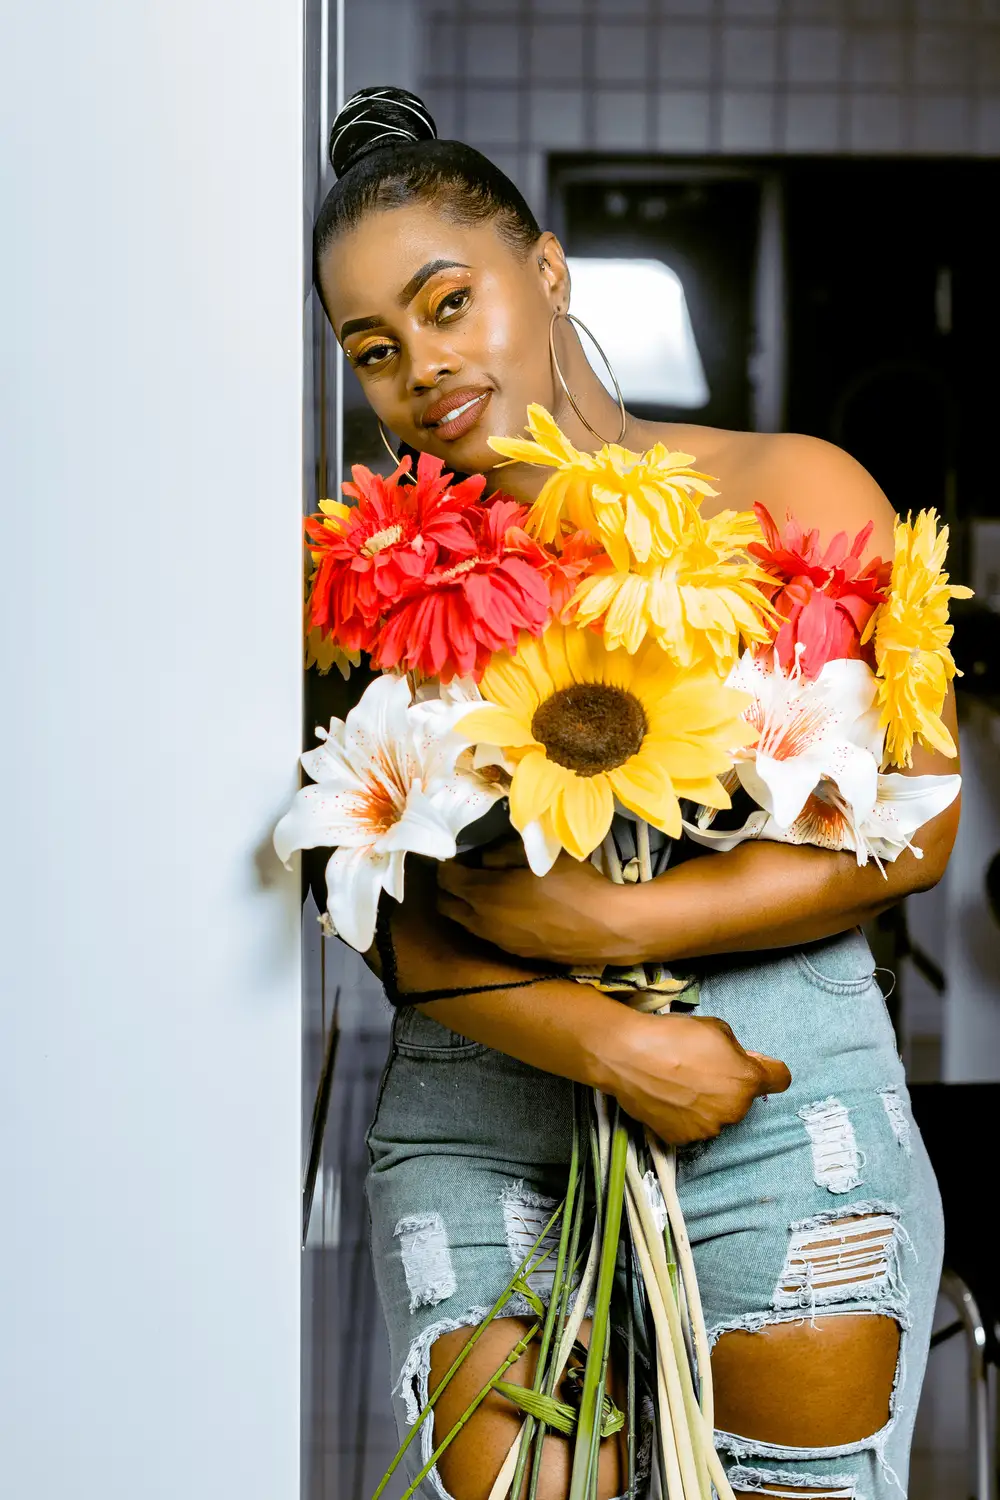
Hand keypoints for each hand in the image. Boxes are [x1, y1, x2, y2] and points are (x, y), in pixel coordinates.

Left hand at [436, 850, 637, 964]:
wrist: (607, 928)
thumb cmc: (574, 884)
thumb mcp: (538, 855)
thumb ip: (501, 853)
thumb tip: (481, 858)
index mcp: (485, 894)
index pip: (445, 879)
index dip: (445, 864)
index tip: (453, 853)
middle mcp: (483, 923)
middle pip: (446, 906)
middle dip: (447, 888)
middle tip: (462, 871)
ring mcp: (499, 942)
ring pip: (466, 924)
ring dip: (465, 906)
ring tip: (483, 889)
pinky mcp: (516, 954)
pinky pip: (488, 935)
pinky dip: (486, 921)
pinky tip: (507, 910)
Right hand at [601, 1011, 790, 1144]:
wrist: (628, 1056)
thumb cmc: (673, 1036)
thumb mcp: (715, 1028)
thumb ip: (737, 1049)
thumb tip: (743, 1061)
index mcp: (747, 1080)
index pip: (780, 1079)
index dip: (769, 1070)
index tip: (757, 1067)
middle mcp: (733, 1110)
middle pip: (742, 1099)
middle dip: (729, 1086)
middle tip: (701, 1069)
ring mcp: (707, 1129)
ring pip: (717, 1116)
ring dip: (707, 1104)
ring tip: (679, 1084)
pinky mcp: (682, 1139)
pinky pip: (692, 1126)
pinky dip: (684, 1116)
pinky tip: (667, 1098)